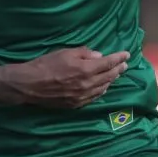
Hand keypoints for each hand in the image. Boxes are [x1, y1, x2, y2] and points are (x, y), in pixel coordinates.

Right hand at [5, 47, 129, 108]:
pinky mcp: (76, 104)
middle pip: (108, 76)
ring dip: (111, 80)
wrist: (30, 84)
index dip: (119, 58)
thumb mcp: (65, 52)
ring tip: (116, 75)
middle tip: (125, 64)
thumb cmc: (46, 64)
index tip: (127, 54)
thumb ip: (84, 53)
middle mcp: (87, 84)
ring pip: (103, 88)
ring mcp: (82, 96)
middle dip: (118, 69)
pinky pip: (93, 97)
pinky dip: (101, 91)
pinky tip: (103, 88)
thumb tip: (98, 56)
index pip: (108, 63)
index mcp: (86, 69)